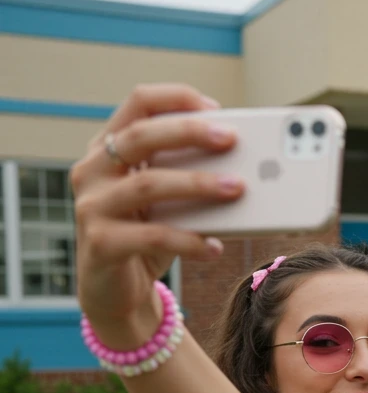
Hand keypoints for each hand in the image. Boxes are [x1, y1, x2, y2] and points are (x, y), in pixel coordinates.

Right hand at [72, 83, 241, 345]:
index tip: (216, 107)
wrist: (117, 294)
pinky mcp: (101, 244)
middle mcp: (93, 171)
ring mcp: (92, 207)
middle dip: (189, 132)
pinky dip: (189, 240)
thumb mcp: (168, 201)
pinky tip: (214, 247)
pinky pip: (152, 236)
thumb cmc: (149, 236)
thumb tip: (250, 167)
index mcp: (108, 149)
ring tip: (237, 188)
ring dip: (197, 184)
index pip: (137, 104)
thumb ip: (189, 176)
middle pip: (140, 136)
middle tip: (231, 138)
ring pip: (148, 184)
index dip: (176, 99)